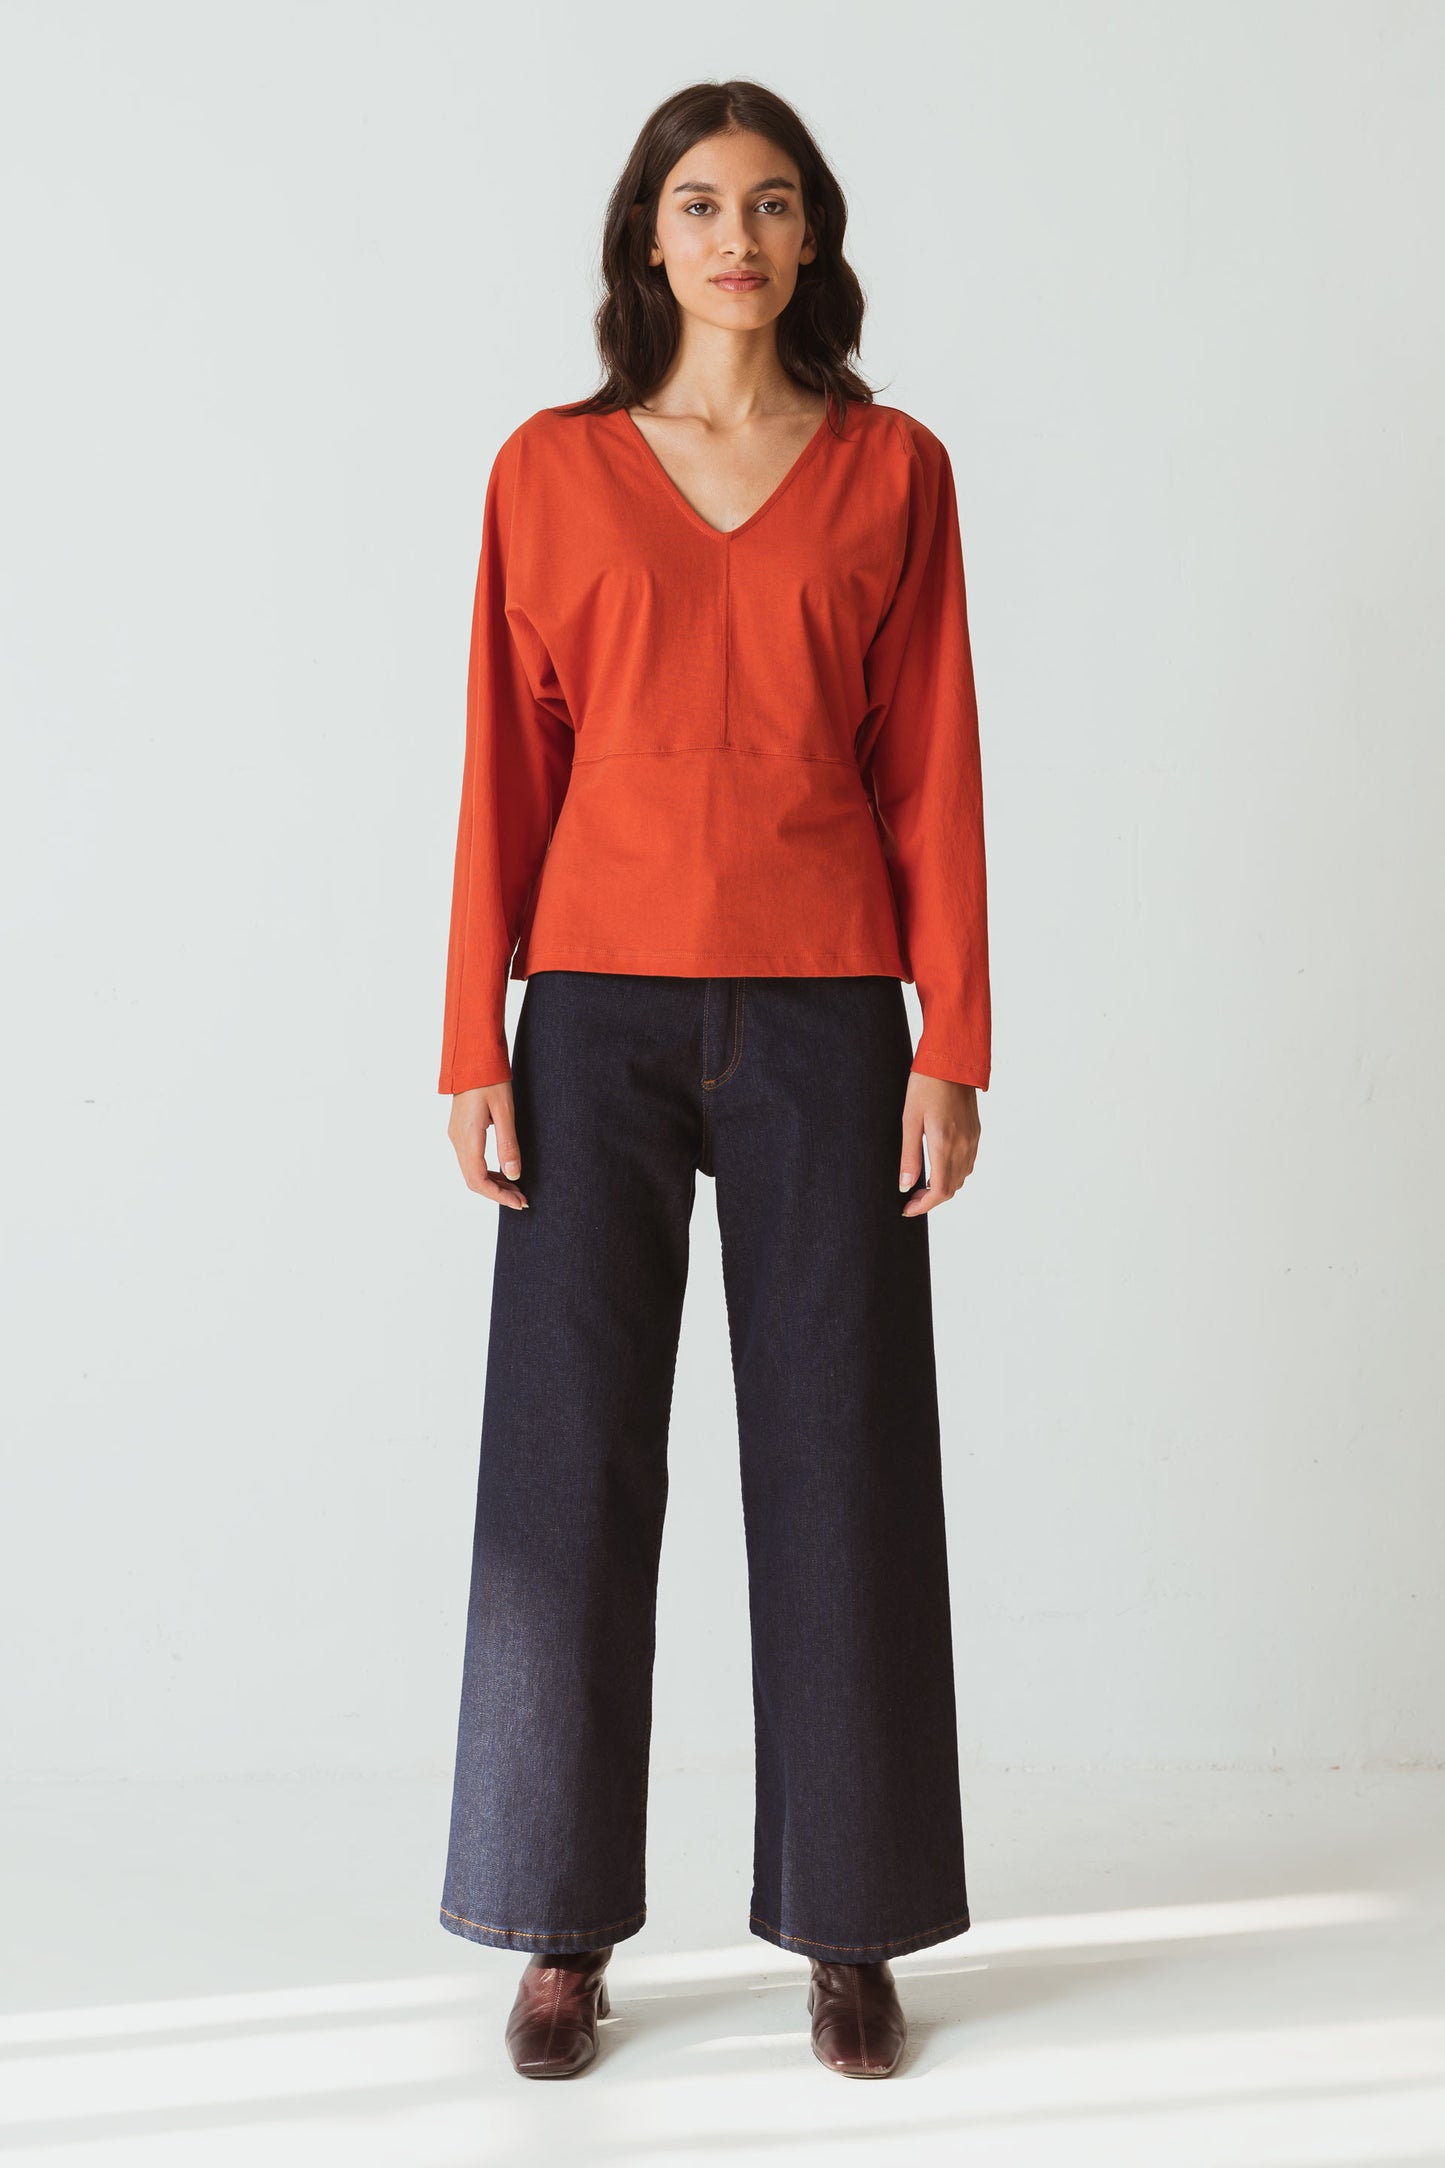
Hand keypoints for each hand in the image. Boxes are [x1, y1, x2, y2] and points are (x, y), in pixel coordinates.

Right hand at [448, 1084, 528, 1208]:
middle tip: (522, 1199)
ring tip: (516, 1189)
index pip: (479, 1180)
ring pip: (471, 1171)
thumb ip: (508, 1145)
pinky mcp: (460, 1131)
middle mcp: (457, 1140)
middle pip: (473, 1180)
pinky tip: (503, 1172)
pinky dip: (486, 1171)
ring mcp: (456, 1135)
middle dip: (497, 1194)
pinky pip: (470, 1160)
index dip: (499, 1196)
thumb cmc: (490, 1079)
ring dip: (492, 1184)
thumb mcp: (505, 1111)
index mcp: (468, 1137)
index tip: (519, 1202)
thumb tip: (514, 1175)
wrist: (472, 1057)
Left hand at [899, 1073, 979, 1216]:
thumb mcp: (909, 1120)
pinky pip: (968, 1163)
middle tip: (910, 1199)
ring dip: (943, 1187)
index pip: (940, 1190)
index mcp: (944, 1144)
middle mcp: (963, 1146)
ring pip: (962, 1177)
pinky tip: (938, 1167)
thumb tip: (905, 1185)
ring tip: (921, 1185)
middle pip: (952, 1188)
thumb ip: (909, 1156)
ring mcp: (972, 1139)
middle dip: (931, 1199)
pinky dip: (954, 1174)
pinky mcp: (975, 1132)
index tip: (908, 1209)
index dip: (924, 1205)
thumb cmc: (925, 1085)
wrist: (952, 1061)